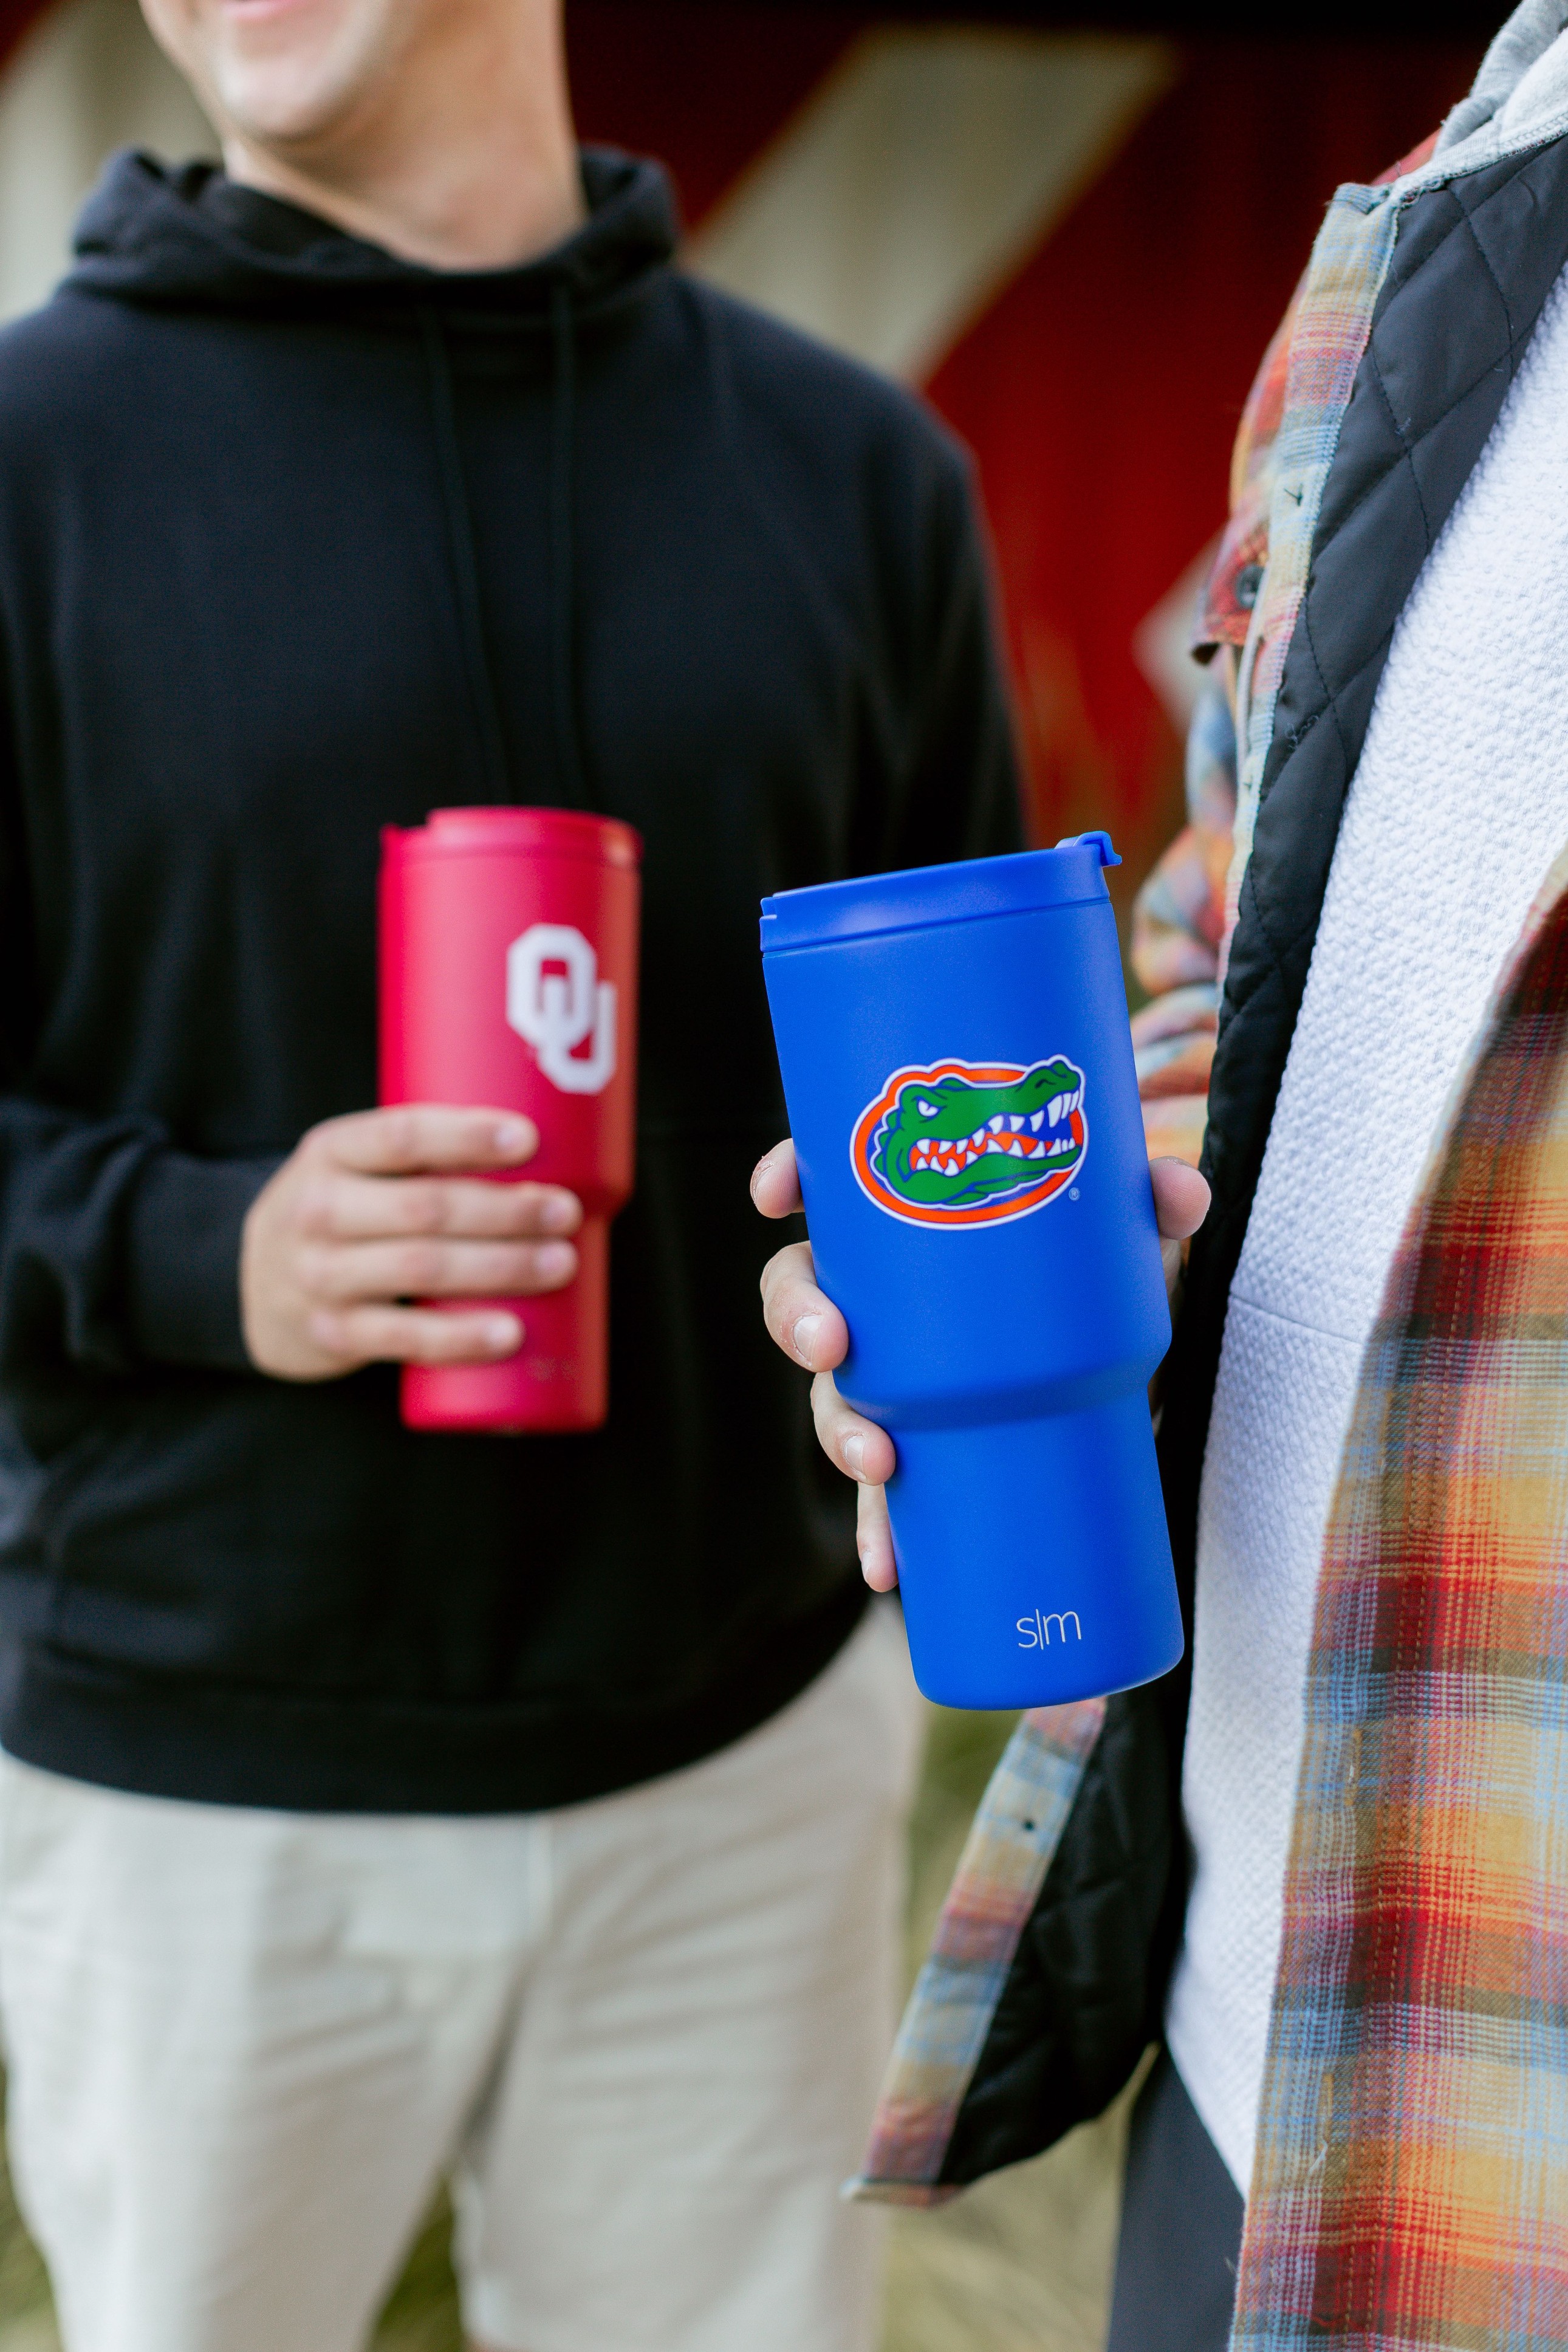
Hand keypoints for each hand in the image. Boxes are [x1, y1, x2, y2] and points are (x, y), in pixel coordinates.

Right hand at [241, 1105, 581, 1380]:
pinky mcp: (334, 1333)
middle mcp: (319, 1209)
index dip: (467, 1136)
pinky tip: (509, 1333)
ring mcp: (321, 1275)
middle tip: (564, 1212)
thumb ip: (420, 1156)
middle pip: (425, 1206)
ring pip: (423, 1268)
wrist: (250, 1285)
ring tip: (560, 1263)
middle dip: (506, 1210)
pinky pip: (406, 1337)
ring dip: (500, 1267)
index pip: (402, 1135)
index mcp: (332, 1151)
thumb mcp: (354, 1166)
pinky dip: (462, 1336)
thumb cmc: (340, 1212)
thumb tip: (547, 1149)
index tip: (528, 1139)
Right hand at [752, 1139, 1209, 1591]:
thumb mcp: (1124, 1239)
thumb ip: (1153, 1203)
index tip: (773, 1196)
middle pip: (804, 1297)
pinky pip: (883, 1492)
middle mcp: (881, 1302)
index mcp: (905, 1229)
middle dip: (797, 1319)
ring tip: (876, 1460)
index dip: (787, 1180)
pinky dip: (881, 1530)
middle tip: (831, 1346)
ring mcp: (896, 1380)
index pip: (827, 1190)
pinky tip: (888, 1567)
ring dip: (838, 1432)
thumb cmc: (1093, 1279)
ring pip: (833, 1398)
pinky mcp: (928, 1449)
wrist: (1121, 1373)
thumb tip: (1180, 1192)